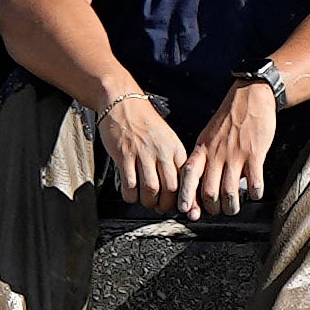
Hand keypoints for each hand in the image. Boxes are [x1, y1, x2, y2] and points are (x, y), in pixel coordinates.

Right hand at [94, 90, 187, 209]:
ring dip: (148, 201)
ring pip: (151, 189)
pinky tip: (130, 194)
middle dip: (165, 205)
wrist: (123, 103)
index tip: (180, 206)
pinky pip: (129, 184)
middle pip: (170, 188)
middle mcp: (161, 152)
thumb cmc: (145, 122)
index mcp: (175, 149)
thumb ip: (173, 160)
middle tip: (159, 207)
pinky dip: (130, 195)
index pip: (186, 180)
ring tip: (145, 201)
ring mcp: (142, 154)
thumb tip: (178, 187)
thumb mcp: (167, 139)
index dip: (184, 198)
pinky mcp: (124, 155)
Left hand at [177, 79, 278, 219]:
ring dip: (231, 206)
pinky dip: (254, 194)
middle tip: (217, 210)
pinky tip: (254, 194)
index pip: (189, 175)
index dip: (186, 195)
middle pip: (209, 191)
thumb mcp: (208, 135)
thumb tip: (200, 182)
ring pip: (230, 192)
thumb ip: (204, 157)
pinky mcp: (255, 154)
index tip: (186, 210)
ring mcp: (236, 155)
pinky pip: (254, 183)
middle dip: (212, 208)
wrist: (251, 95)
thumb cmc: (229, 118)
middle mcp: (217, 154)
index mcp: (203, 148)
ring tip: (233, 208)